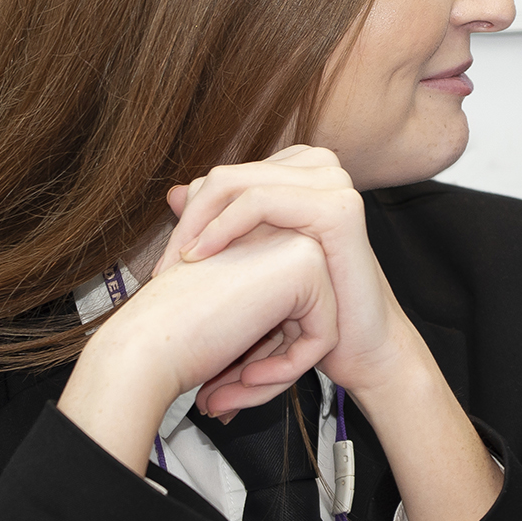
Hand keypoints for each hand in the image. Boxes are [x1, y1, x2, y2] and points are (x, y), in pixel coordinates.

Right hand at [58, 222, 338, 470]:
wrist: (141, 348)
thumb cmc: (168, 339)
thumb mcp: (223, 319)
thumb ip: (256, 329)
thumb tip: (263, 363)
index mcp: (252, 239)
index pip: (283, 312)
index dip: (256, 354)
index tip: (219, 379)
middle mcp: (276, 232)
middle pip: (302, 319)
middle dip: (267, 365)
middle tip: (220, 394)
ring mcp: (294, 243)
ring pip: (315, 329)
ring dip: (275, 373)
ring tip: (224, 393)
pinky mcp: (307, 267)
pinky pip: (324, 337)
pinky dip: (289, 369)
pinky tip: (246, 377)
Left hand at [160, 147, 423, 416]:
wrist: (357, 349)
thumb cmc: (307, 314)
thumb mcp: (252, 263)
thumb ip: (220, 224)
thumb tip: (174, 191)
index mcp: (302, 175)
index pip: (225, 178)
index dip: (190, 215)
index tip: (169, 262)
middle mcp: (320, 171)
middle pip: (226, 177)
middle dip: (187, 222)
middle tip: (164, 270)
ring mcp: (333, 185)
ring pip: (235, 184)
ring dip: (196, 225)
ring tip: (178, 270)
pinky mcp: (337, 209)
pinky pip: (260, 202)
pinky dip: (221, 228)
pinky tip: (200, 259)